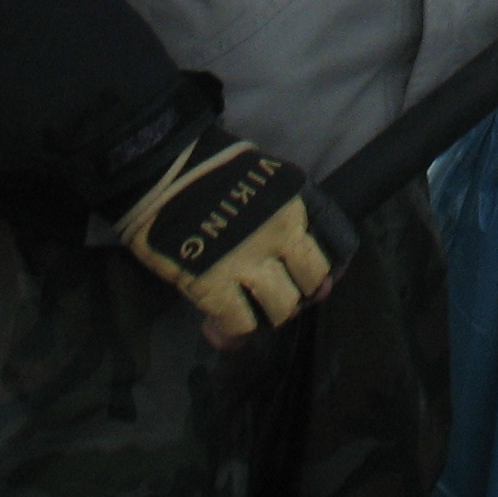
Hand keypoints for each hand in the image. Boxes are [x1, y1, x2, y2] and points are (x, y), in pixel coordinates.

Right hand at [115, 125, 352, 344]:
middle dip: (298, 293)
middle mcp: (281, 235)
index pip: (335, 247)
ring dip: (265, 315)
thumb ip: (284, 207)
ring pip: (281, 310)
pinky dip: (231, 332)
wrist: (162, 167)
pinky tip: (216, 327)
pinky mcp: (213, 285)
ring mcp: (249, 262)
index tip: (316, 281)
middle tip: (275, 293)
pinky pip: (239, 323)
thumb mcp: (265, 177)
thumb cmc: (211, 164)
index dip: (327, 269)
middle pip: (312, 283)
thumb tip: (295, 241)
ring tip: (246, 308)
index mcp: (295, 204)